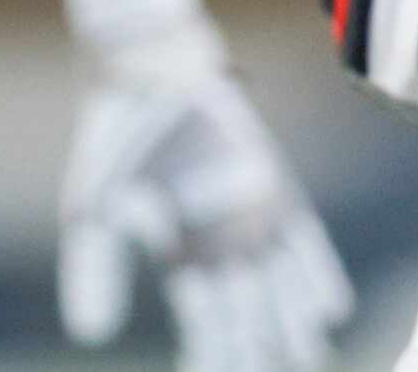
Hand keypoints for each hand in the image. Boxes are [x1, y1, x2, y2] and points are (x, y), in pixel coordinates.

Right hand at [61, 27, 352, 371]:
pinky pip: (311, 251)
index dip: (210, 361)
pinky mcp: (281, 195)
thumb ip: (92, 271)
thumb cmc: (118, 143)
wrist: (149, 76)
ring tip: (300, 358)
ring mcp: (258, 226)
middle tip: (256, 371)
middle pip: (251, 328)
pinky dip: (317, 282)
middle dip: (252, 357)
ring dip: (291, 333)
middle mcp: (226, 252)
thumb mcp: (92, 211)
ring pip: (286, 301)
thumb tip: (90, 338)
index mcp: (184, 261)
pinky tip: (327, 312)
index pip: (206, 334)